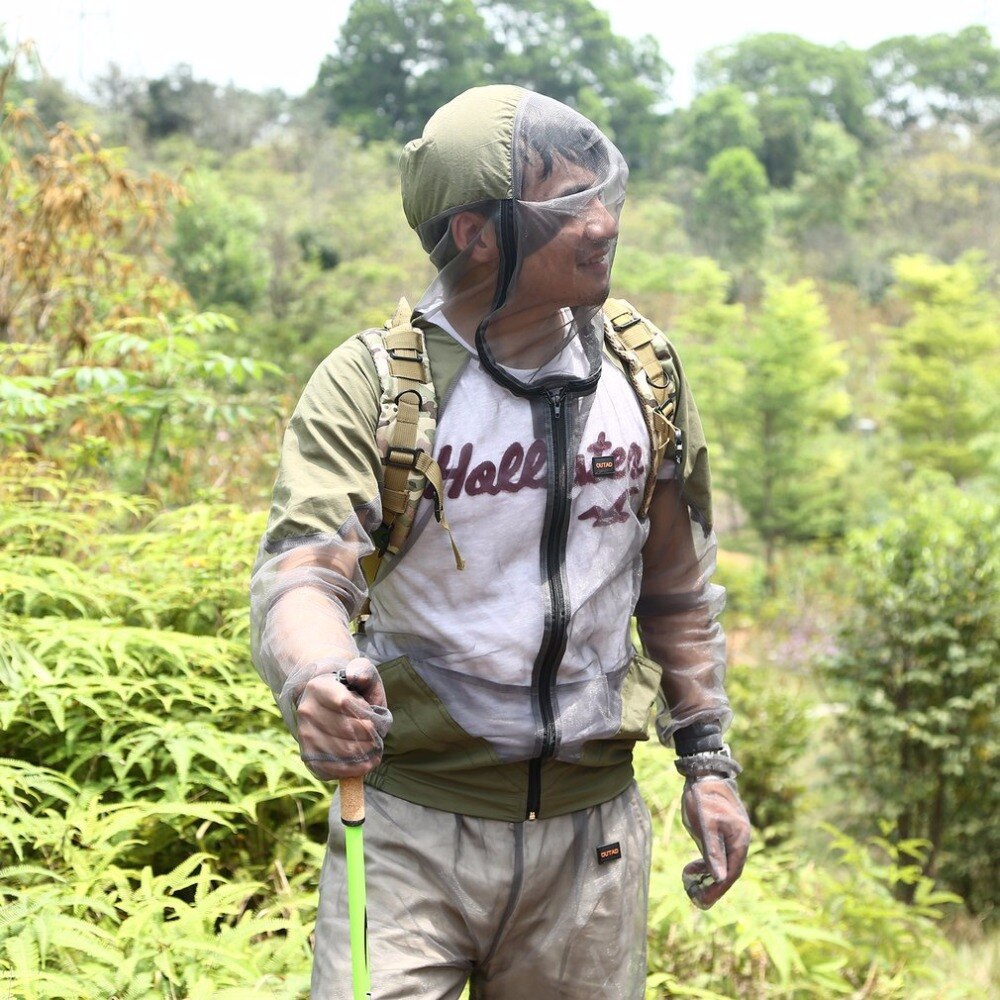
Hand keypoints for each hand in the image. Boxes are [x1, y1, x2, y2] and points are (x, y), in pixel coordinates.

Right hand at [294, 657, 391, 780]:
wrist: (329, 704)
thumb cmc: (352, 689)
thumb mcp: (362, 673)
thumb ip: (363, 670)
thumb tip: (356, 676)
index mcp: (318, 687)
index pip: (344, 703)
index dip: (365, 711)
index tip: (372, 714)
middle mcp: (306, 711)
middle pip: (346, 729)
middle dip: (370, 735)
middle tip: (379, 735)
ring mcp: (305, 735)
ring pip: (342, 751)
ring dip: (366, 752)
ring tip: (376, 748)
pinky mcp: (309, 756)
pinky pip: (334, 769)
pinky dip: (356, 769)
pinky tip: (368, 762)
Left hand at [680, 775, 750, 908]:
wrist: (703, 772)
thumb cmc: (704, 796)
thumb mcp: (705, 824)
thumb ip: (713, 851)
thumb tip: (720, 878)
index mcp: (739, 839)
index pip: (732, 873)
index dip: (718, 889)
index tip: (702, 900)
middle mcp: (739, 840)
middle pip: (729, 871)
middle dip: (712, 886)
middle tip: (694, 896)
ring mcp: (732, 835)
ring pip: (723, 863)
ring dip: (708, 875)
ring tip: (689, 881)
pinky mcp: (723, 831)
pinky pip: (718, 854)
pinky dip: (706, 863)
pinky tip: (692, 868)